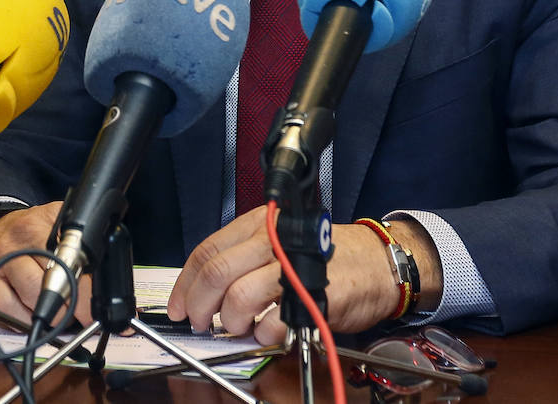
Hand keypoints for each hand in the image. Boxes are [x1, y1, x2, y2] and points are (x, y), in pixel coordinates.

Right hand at [0, 202, 92, 328]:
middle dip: (70, 305)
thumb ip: (88, 247)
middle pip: (53, 285)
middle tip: (75, 310)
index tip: (93, 313)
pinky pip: (6, 313)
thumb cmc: (35, 231)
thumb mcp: (64, 227)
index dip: (86, 293)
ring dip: (47, 314)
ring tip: (53, 307)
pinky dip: (22, 319)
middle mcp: (17, 240)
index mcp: (43, 224)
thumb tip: (116, 283)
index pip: (71, 262)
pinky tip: (29, 309)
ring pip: (32, 300)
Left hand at [167, 208, 418, 342]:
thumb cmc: (326, 255)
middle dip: (200, 306)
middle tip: (201, 322)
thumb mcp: (278, 242)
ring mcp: (293, 266)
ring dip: (231, 321)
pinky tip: (268, 331)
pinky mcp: (315, 293)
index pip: (207, 251)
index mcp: (258, 225)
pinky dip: (264, 333)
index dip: (185, 284)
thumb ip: (243, 258)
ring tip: (239, 327)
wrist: (378, 263)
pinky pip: (274, 320)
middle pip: (217, 273)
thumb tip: (204, 290)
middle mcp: (272, 240)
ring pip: (239, 296)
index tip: (179, 307)